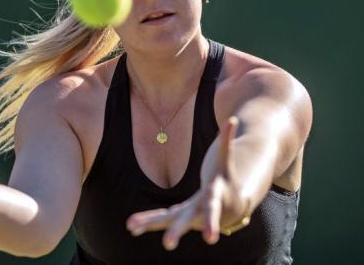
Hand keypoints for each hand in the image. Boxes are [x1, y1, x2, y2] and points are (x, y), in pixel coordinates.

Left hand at [126, 117, 248, 249]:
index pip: (212, 210)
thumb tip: (232, 118)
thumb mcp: (227, 161)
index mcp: (212, 200)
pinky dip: (147, 221)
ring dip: (150, 224)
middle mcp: (198, 213)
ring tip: (131, 226)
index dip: (212, 224)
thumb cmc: (228, 179)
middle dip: (176, 232)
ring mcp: (187, 216)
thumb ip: (227, 140)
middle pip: (186, 222)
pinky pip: (161, 218)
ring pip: (167, 220)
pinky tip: (131, 226)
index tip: (211, 240)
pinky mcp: (177, 216)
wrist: (231, 205)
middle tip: (167, 244)